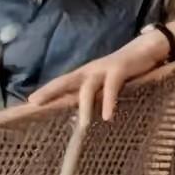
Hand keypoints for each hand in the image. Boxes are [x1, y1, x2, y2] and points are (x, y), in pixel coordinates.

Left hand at [26, 31, 167, 122]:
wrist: (145, 50)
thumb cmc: (122, 71)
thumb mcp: (103, 84)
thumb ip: (92, 94)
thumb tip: (77, 110)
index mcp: (84, 74)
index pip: (60, 83)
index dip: (46, 91)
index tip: (30, 102)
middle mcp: (89, 71)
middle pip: (65, 81)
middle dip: (50, 91)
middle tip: (35, 103)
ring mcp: (103, 69)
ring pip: (87, 88)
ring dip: (84, 107)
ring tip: (83, 125)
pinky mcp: (119, 70)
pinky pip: (111, 87)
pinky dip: (109, 102)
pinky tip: (107, 116)